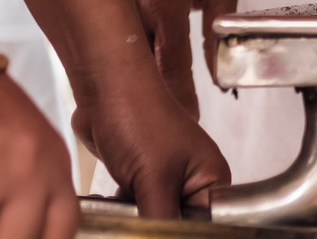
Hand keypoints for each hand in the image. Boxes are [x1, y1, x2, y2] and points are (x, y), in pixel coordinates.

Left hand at [69, 54, 231, 219]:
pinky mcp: (142, 180)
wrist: (104, 91)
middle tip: (136, 216)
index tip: (158, 231)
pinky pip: (136, 210)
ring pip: (154, 219)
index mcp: (212, 179)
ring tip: (122, 207)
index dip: (185, 232)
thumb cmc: (139, 118)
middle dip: (154, 226)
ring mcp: (166, 180)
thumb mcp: (155, 180)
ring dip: (134, 220)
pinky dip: (122, 212)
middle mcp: (193, 181)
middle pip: (179, 224)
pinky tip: (111, 205)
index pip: (208, 224)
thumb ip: (162, 221)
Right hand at [100, 0, 240, 116]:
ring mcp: (110, 8)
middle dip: (151, 105)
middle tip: (163, 133)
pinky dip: (114, 62)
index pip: (171, 67)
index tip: (189, 124)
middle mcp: (132, 11)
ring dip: (130, 86)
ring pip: (119, 60)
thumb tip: (221, 66)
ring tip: (142, 116)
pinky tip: (120, 81)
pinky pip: (107, 41)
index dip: (181, 100)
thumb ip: (220, 23)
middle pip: (139, 72)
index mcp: (166, 4)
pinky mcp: (96, 3)